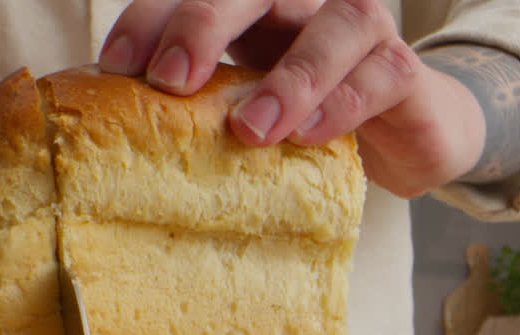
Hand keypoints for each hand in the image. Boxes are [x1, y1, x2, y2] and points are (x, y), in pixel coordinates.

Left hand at [99, 0, 485, 196]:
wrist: (405, 131)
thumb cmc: (305, 114)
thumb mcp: (240, 103)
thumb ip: (193, 102)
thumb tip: (113, 134)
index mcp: (254, 6)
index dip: (152, 17)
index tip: (115, 66)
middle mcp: (305, 2)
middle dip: (205, 24)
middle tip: (170, 79)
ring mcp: (360, 29)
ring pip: (333, 27)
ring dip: (288, 79)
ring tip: (248, 131)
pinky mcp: (402, 72)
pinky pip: (379, 77)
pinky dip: (340, 105)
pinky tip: (306, 137)